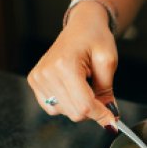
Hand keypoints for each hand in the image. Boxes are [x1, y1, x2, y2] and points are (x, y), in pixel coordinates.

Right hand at [27, 2, 118, 127]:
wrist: (81, 26)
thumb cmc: (95, 38)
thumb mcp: (108, 62)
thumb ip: (107, 93)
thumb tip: (110, 119)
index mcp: (65, 65)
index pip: (84, 105)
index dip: (101, 115)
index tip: (112, 121)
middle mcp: (46, 72)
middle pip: (74, 112)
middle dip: (92, 109)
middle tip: (99, 92)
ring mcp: (37, 77)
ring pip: (65, 112)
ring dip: (79, 104)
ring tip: (83, 83)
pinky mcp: (34, 81)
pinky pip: (53, 108)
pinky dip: (67, 103)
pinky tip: (72, 87)